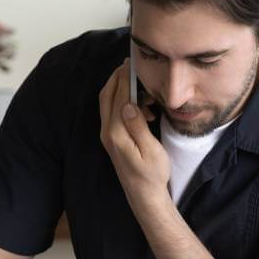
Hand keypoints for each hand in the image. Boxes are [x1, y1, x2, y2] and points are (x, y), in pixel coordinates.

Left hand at [99, 60, 169, 208]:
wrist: (144, 196)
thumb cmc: (152, 175)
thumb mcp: (150, 151)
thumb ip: (137, 127)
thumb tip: (128, 104)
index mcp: (116, 133)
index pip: (119, 97)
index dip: (125, 78)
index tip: (131, 63)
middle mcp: (107, 132)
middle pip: (106, 96)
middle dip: (117, 78)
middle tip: (130, 65)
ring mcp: (108, 136)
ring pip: (108, 103)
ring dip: (121, 89)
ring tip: (141, 88)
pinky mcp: (112, 138)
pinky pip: (113, 112)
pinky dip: (123, 102)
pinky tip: (141, 107)